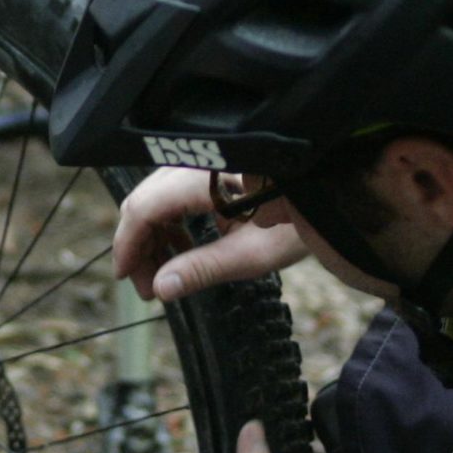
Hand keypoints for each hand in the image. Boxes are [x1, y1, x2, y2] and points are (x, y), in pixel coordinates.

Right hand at [115, 169, 308, 300]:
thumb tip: (162, 289)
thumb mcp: (252, 254)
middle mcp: (195, 163)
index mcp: (203, 178)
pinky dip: (169, 222)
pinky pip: (173, 193)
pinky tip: (182, 247)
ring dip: (153, 236)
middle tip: (150, 288)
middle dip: (140, 246)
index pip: (144, 208)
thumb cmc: (298, 221)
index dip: (128, 245)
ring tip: (165, 274)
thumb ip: (201, 270)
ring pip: (155, 198)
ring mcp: (200, 163)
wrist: (327, 193)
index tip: (125, 278)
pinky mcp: (208, 169)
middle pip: (144, 202)